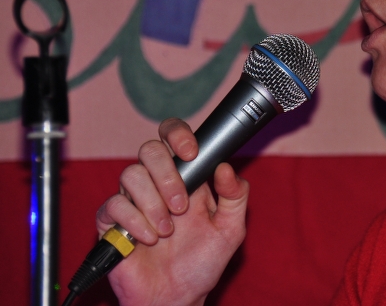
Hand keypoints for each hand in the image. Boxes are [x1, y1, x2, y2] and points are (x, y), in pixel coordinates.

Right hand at [95, 118, 248, 305]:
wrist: (177, 297)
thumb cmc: (202, 262)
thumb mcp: (230, 229)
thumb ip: (235, 196)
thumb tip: (224, 167)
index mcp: (187, 178)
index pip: (174, 138)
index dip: (178, 134)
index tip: (191, 152)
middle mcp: (157, 184)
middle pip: (149, 150)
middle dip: (167, 175)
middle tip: (182, 205)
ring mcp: (134, 201)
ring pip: (130, 174)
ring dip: (153, 203)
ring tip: (167, 231)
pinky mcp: (112, 222)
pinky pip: (114, 205)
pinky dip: (134, 222)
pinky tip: (148, 239)